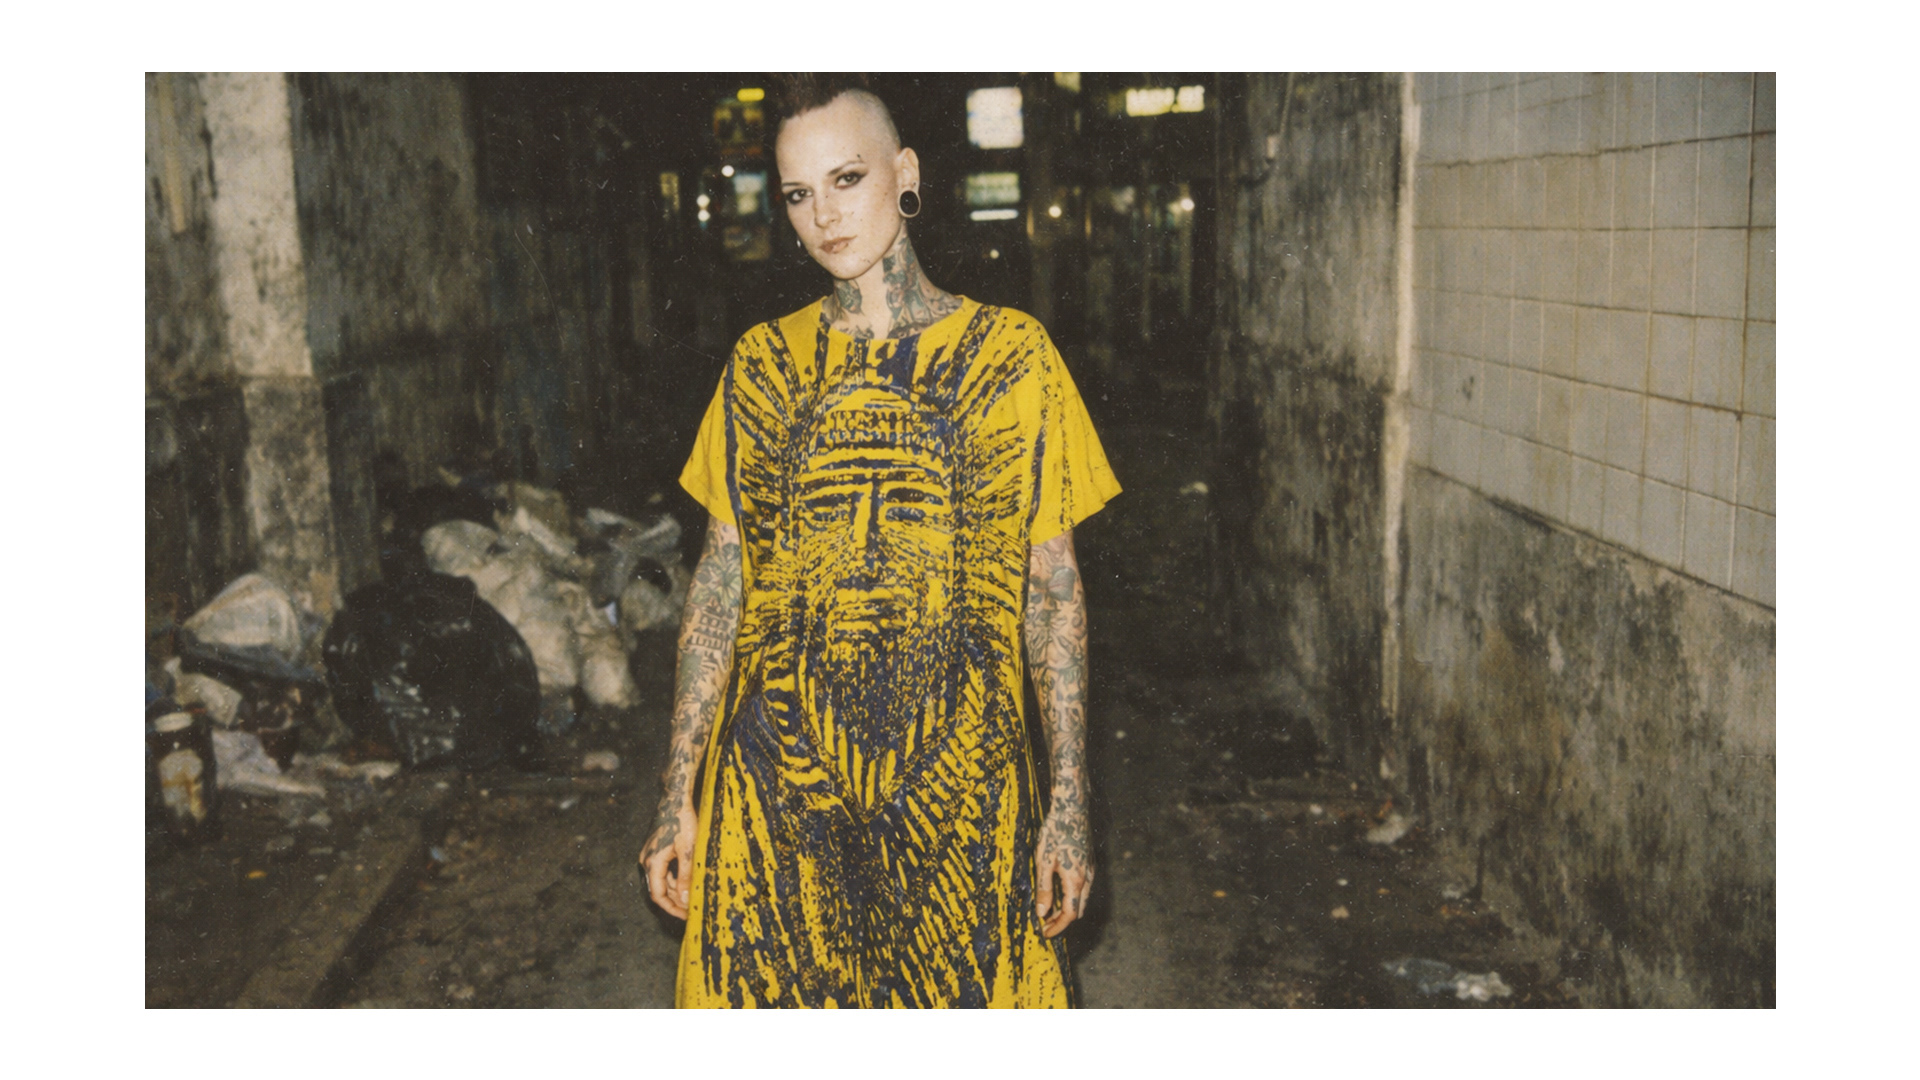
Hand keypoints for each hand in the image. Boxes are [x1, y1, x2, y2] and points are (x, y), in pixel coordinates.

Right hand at [641, 803, 697, 918]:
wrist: (674, 800)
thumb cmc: (682, 822)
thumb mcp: (688, 851)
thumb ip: (685, 876)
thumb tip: (686, 899)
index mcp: (653, 863)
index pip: (658, 895)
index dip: (671, 908)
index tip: (685, 916)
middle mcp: (647, 861)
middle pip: (658, 890)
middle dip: (675, 902)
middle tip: (692, 909)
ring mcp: (649, 855)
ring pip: (661, 881)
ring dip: (675, 891)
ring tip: (692, 898)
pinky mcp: (655, 850)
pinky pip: (662, 871)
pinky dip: (673, 879)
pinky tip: (686, 882)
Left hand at [1034, 806, 1092, 937]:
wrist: (1072, 809)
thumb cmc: (1055, 833)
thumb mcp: (1044, 862)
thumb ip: (1044, 889)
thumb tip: (1042, 912)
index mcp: (1075, 880)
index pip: (1070, 914)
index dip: (1058, 927)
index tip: (1045, 933)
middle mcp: (1087, 878)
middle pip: (1078, 909)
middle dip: (1062, 920)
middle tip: (1045, 923)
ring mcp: (1091, 869)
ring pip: (1082, 898)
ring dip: (1067, 908)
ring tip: (1049, 909)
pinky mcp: (1090, 862)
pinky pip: (1084, 887)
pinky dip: (1072, 896)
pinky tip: (1058, 890)